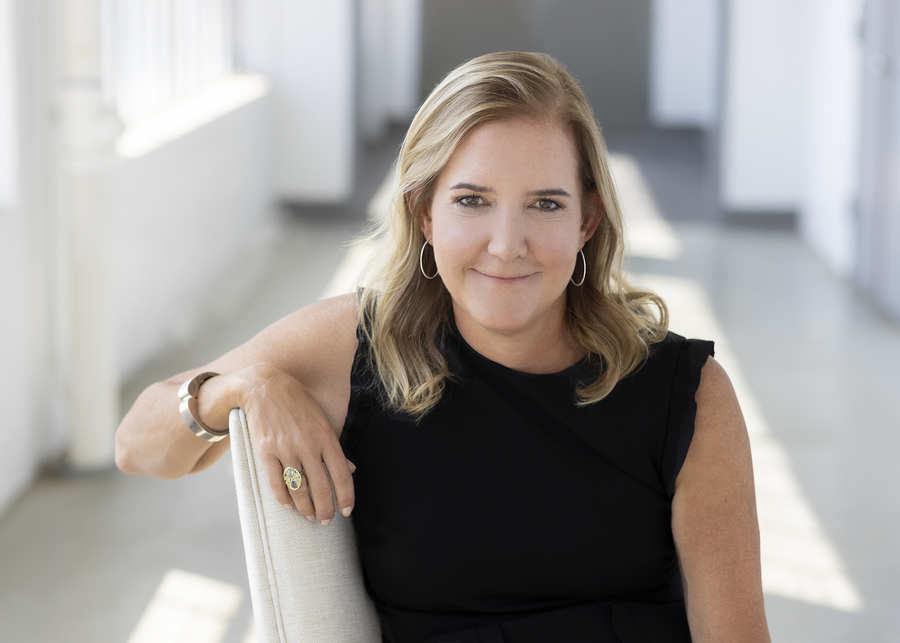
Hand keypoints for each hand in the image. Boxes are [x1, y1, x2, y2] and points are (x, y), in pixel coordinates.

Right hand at [241, 363, 354, 524]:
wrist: (264, 386)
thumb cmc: (298, 402)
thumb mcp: (322, 419)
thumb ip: (335, 446)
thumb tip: (349, 469)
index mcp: (326, 436)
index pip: (341, 474)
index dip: (346, 496)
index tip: (346, 510)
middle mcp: (308, 445)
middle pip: (321, 487)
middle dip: (326, 509)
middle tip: (326, 520)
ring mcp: (286, 449)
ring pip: (299, 489)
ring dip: (306, 508)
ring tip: (310, 516)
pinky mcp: (266, 452)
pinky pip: (276, 483)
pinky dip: (283, 498)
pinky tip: (289, 506)